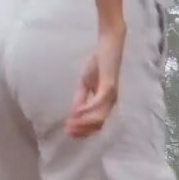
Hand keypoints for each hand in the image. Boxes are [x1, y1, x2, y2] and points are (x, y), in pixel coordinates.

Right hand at [66, 24, 125, 138]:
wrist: (108, 47)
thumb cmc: (99, 64)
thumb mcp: (86, 84)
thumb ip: (81, 98)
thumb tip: (74, 114)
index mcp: (106, 103)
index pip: (96, 124)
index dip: (83, 130)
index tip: (68, 132)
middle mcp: (110, 102)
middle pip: (98, 124)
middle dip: (82, 130)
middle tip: (67, 131)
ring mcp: (111, 95)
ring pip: (99, 117)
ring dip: (83, 122)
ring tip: (70, 123)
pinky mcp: (109, 86)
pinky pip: (98, 102)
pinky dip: (87, 109)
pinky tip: (76, 112)